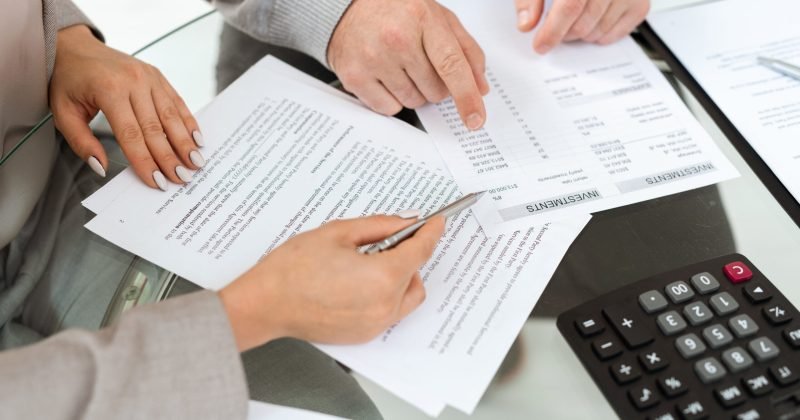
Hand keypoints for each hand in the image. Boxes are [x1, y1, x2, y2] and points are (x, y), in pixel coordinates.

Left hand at [49, 25, 204, 189]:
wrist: (75, 47)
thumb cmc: (69, 82)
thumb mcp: (63, 113)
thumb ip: (82, 143)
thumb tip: (102, 167)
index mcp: (109, 91)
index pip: (131, 135)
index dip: (146, 161)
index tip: (158, 182)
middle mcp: (133, 82)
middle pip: (156, 128)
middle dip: (170, 157)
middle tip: (182, 178)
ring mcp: (149, 77)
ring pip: (171, 116)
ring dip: (185, 142)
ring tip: (196, 163)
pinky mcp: (157, 76)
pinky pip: (176, 102)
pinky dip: (188, 122)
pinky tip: (197, 139)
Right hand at [219, 215, 444, 351]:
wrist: (266, 303)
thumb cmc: (293, 269)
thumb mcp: (338, 233)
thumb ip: (378, 226)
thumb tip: (403, 222)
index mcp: (382, 277)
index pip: (420, 250)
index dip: (430, 232)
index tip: (435, 222)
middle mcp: (384, 306)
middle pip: (415, 274)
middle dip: (407, 254)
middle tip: (384, 240)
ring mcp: (375, 324)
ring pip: (407, 296)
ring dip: (399, 277)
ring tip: (368, 263)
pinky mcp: (364, 335)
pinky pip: (389, 311)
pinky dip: (385, 294)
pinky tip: (357, 282)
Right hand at [328, 0, 489, 129]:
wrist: (347, 6)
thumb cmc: (396, 11)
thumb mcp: (438, 18)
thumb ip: (465, 50)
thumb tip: (479, 87)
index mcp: (422, 19)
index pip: (451, 65)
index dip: (466, 96)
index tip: (475, 119)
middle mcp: (396, 39)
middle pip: (434, 91)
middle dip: (434, 85)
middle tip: (420, 64)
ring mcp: (373, 58)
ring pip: (413, 102)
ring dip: (413, 92)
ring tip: (400, 66)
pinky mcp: (354, 76)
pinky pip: (388, 108)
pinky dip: (391, 98)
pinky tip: (384, 76)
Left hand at [515, 0, 650, 52]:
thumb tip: (526, 23)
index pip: (571, 5)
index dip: (553, 29)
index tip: (541, 44)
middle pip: (584, 22)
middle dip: (564, 34)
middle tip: (554, 29)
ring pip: (598, 31)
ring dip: (580, 34)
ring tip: (573, 20)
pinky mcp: (641, 3)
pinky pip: (617, 33)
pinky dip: (600, 35)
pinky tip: (592, 20)